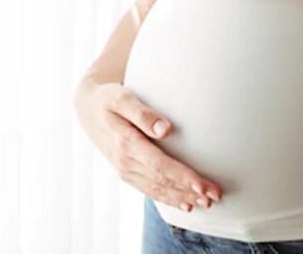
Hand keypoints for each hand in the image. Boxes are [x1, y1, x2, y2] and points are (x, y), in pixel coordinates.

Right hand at [73, 78, 221, 211]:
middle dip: (189, 190)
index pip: (159, 165)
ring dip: (181, 197)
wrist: (87, 108)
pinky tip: (183, 203)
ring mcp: (125, 169)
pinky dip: (167, 198)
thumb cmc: (108, 98)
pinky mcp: (126, 172)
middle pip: (162, 181)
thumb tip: (165, 129)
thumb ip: (142, 113)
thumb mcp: (121, 98)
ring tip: (205, 204)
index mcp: (125, 143)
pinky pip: (148, 189)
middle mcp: (125, 161)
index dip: (182, 177)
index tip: (203, 185)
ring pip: (156, 189)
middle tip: (214, 196)